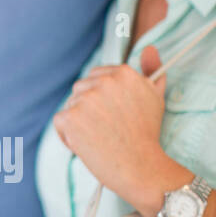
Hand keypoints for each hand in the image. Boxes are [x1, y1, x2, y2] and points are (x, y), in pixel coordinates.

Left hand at [52, 45, 182, 213]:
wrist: (142, 168)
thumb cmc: (147, 135)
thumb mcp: (155, 97)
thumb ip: (152, 70)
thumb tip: (149, 47)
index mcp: (123, 73)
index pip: (96, 77)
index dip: (101, 99)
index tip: (113, 115)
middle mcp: (104, 81)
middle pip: (80, 89)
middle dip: (89, 109)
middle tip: (109, 129)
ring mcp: (86, 98)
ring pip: (71, 106)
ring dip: (80, 123)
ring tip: (101, 138)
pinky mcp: (71, 117)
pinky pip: (60, 122)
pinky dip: (69, 137)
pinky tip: (88, 146)